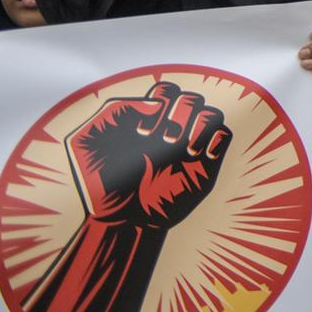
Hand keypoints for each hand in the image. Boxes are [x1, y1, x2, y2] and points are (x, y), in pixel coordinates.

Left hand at [68, 81, 229, 229]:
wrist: (117, 222)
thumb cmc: (97, 184)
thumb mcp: (86, 142)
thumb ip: (115, 112)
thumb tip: (156, 104)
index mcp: (146, 119)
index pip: (166, 89)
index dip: (160, 100)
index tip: (141, 130)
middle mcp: (171, 128)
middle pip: (191, 97)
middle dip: (178, 115)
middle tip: (160, 142)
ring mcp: (189, 146)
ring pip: (212, 113)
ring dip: (200, 126)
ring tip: (183, 151)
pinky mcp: (205, 165)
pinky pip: (225, 135)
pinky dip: (216, 139)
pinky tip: (197, 156)